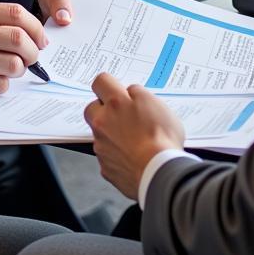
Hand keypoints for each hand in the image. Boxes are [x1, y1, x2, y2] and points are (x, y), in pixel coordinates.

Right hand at [0, 2, 46, 101]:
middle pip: (20, 39)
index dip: (35, 26)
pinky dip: (2, 85)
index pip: (15, 13)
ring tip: (9, 70)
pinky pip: (0, 85)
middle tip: (32, 57)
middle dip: (34, 51)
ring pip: (14, 64)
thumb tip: (22, 29)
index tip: (40, 37)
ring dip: (18, 70)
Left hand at [84, 72, 184, 199]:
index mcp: (116, 103)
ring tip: (134, 140)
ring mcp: (102, 146)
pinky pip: (107, 155)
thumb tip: (132, 93)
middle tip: (121, 115)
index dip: (108, 84)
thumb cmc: (161, 139)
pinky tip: (133, 157)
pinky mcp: (105, 167)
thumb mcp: (158, 105)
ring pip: (99, 134)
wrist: (158, 173)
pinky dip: (117, 155)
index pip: (101, 81)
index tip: (114, 88)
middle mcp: (103, 122)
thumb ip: (140, 96)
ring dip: (111, 134)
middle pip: (92, 108)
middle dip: (103, 109)